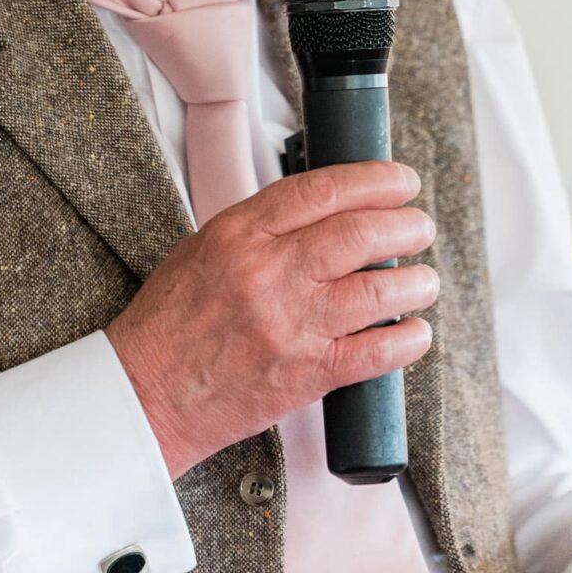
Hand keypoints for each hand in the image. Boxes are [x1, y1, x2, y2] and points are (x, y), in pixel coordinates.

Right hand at [105, 161, 437, 478]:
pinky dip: (407, 340)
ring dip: (416, 281)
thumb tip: (326, 211)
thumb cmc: (171, 322)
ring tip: (425, 278)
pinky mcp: (305, 375)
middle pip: (359, 234)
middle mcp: (268, 273)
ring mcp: (290, 325)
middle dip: (404, 225)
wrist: (146, 392)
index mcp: (240, 234)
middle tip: (419, 225)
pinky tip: (417, 332)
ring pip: (377, 291)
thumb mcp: (204, 247)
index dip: (373, 180)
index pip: (321, 190)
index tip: (400, 180)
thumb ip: (262, 227)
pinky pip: (375, 353)